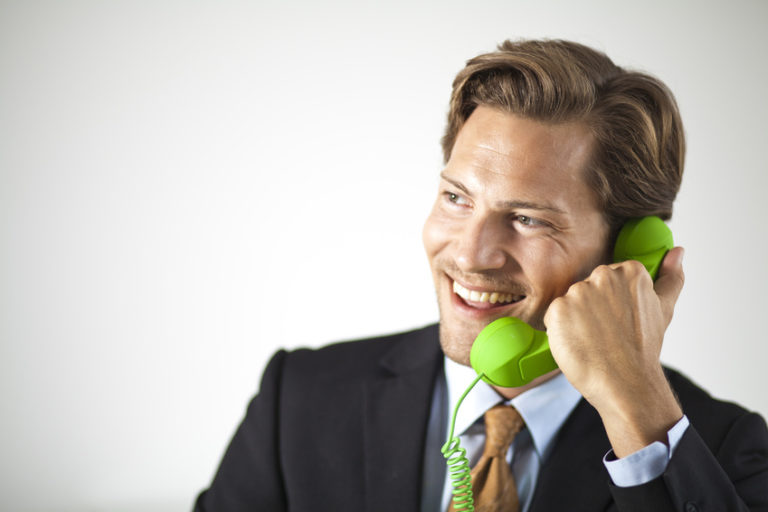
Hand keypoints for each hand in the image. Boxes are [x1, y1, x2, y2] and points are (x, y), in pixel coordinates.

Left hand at [544, 247, 685, 456]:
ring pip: (569, 302)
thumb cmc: (644, 349)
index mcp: (629, 271)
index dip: (611, 302)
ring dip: (575, 320)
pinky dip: (561, 330)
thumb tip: (678, 251)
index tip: (620, 319)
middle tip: (607, 333)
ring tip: (593, 340)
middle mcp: (603, 275)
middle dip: (592, 308)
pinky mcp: (557, 309)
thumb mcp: (664, 309)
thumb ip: (671, 276)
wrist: (626, 384)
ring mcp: (578, 292)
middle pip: (587, 288)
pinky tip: (578, 343)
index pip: (608, 279)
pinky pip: (554, 316)